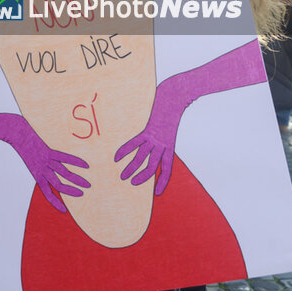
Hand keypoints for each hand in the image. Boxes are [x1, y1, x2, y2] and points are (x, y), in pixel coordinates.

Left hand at [4, 117, 88, 212]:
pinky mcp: (48, 150)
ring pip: (64, 173)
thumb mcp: (29, 159)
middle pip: (58, 185)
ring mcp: (45, 160)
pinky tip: (85, 165)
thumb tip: (50, 168)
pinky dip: (76, 162)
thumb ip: (39, 165)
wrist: (14, 133)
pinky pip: (64, 158)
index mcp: (36, 174)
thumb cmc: (22, 145)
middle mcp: (42, 169)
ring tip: (87, 184)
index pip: (47, 192)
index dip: (55, 202)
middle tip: (83, 194)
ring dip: (77, 180)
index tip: (64, 211)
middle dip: (71, 191)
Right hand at [114, 78, 189, 194]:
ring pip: (141, 157)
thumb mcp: (170, 128)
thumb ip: (163, 137)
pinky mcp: (147, 130)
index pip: (167, 169)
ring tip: (122, 176)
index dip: (162, 182)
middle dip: (142, 177)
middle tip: (131, 184)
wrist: (175, 97)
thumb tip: (154, 144)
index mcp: (170, 146)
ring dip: (131, 168)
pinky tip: (116, 157)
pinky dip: (124, 150)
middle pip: (152, 166)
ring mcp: (154, 137)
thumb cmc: (172, 111)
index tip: (158, 193)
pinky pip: (134, 143)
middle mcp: (162, 145)